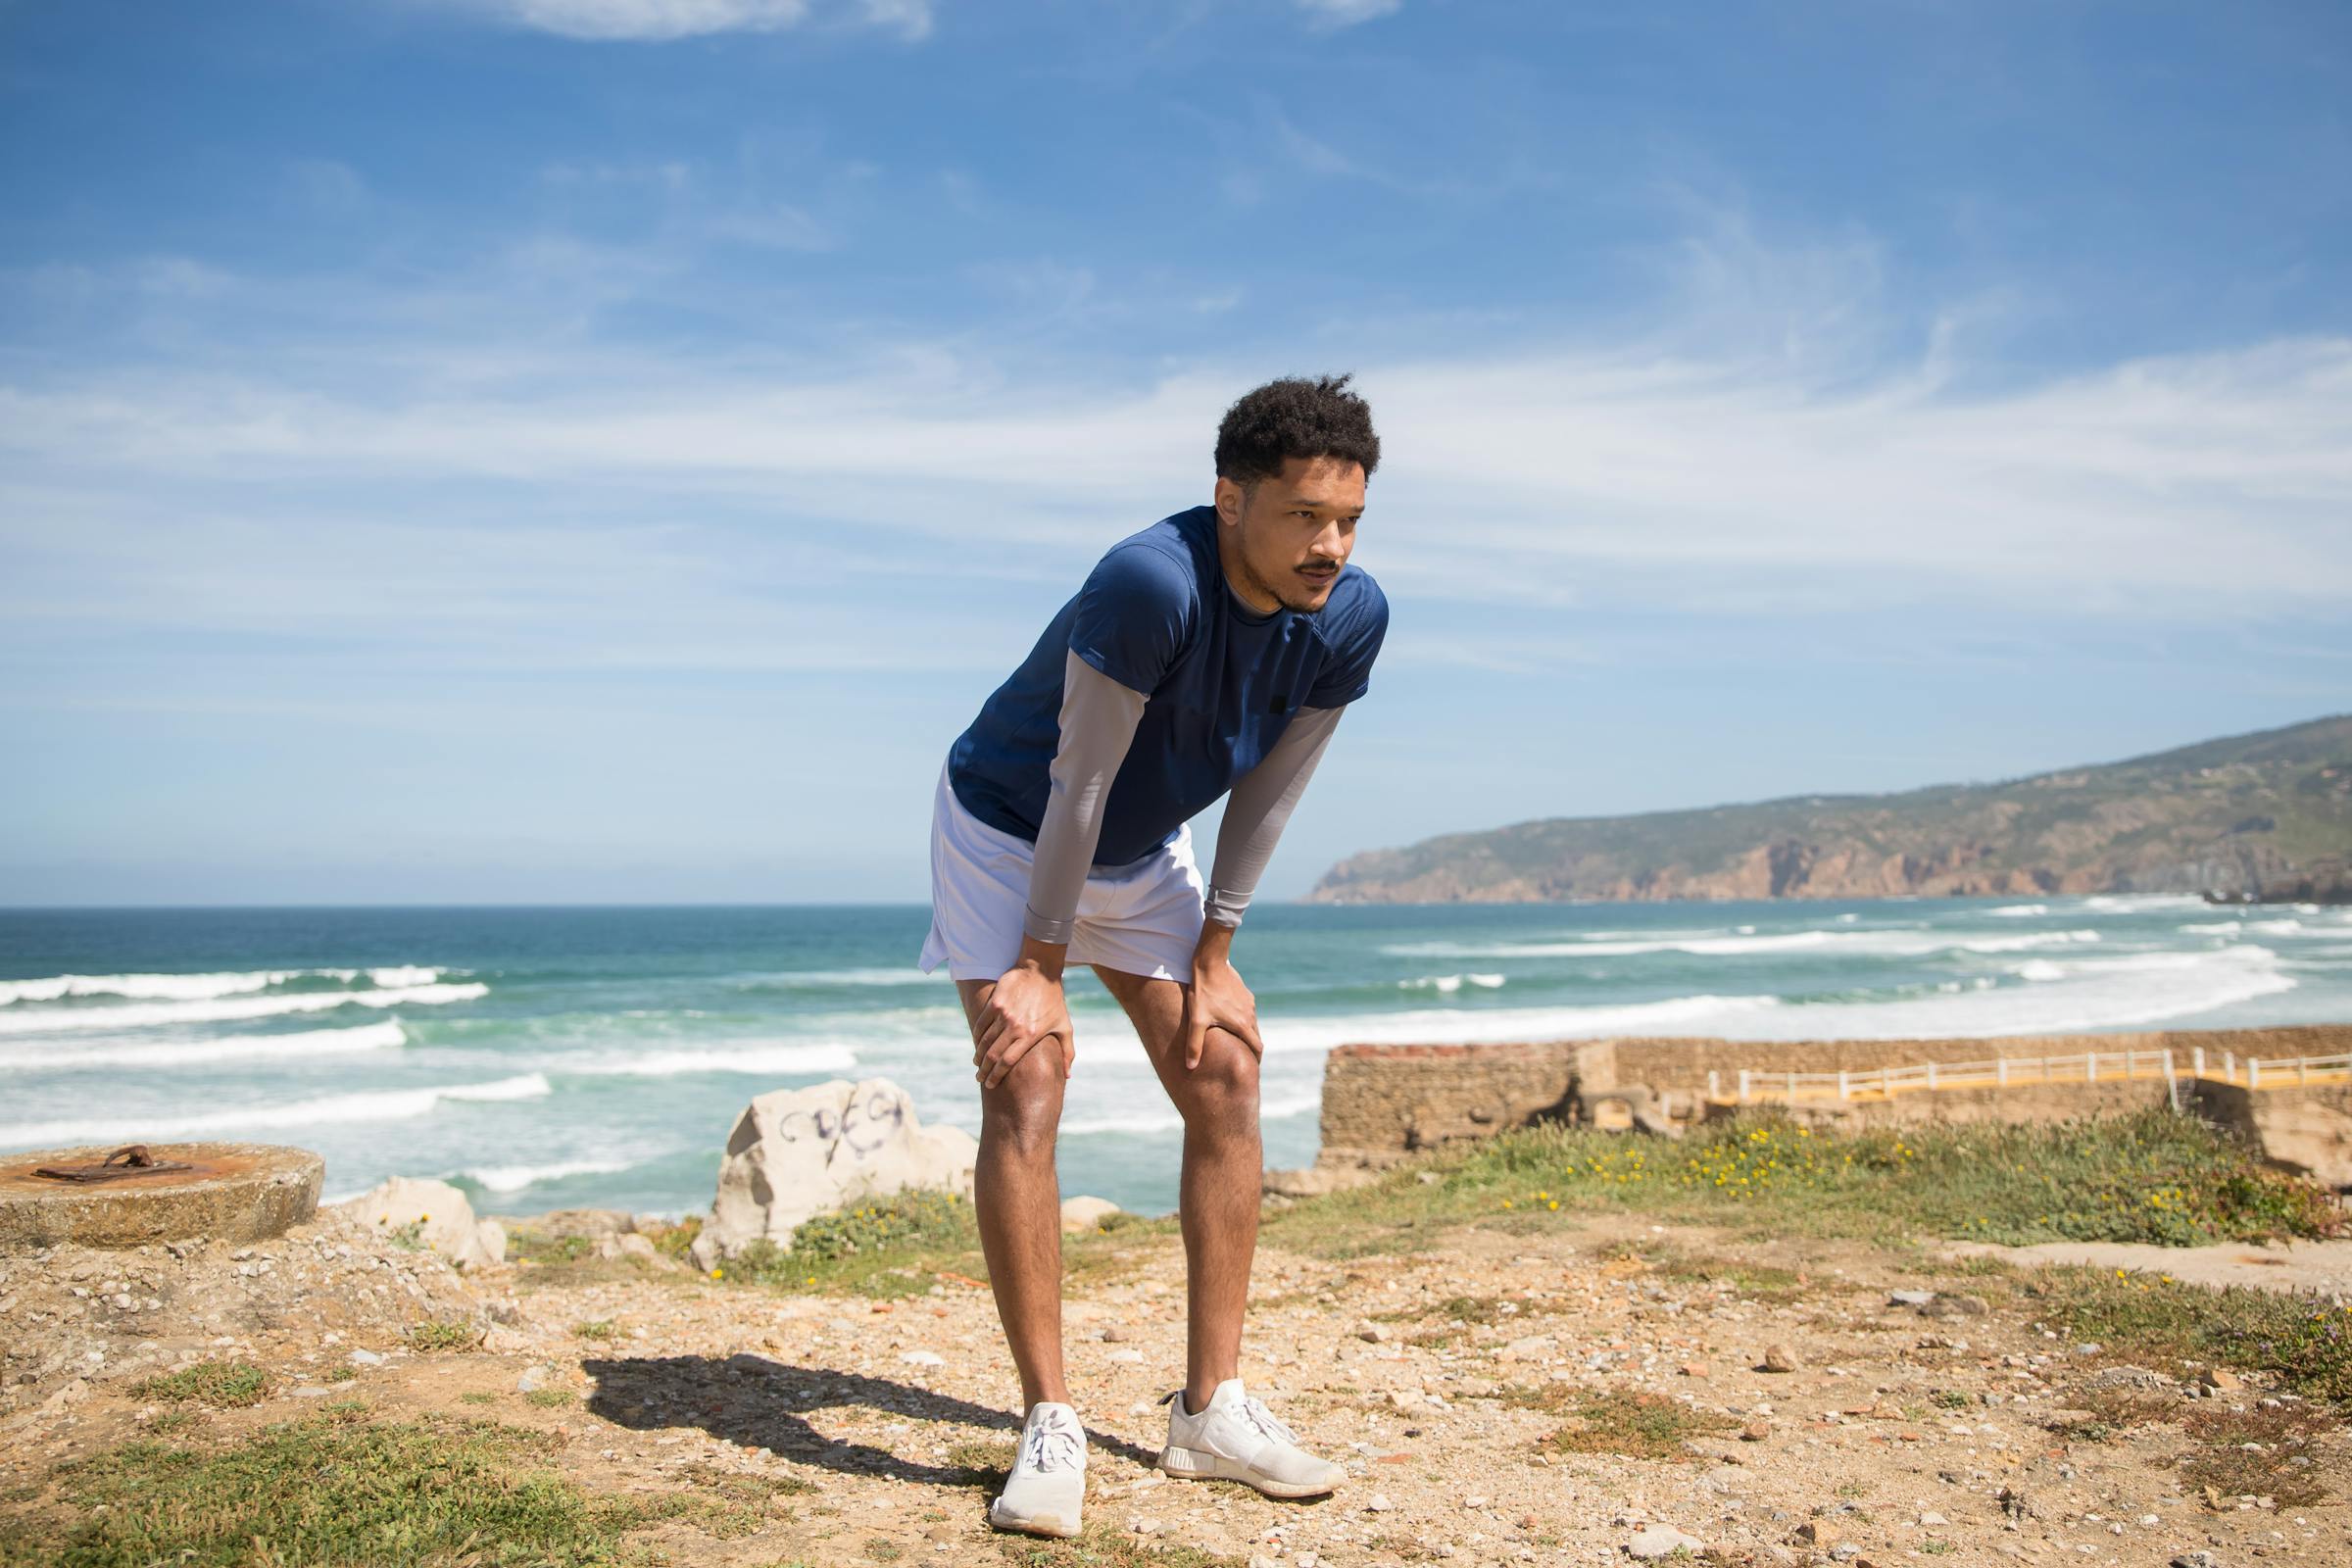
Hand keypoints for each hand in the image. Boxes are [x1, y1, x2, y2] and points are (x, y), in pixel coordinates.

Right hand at [975, 962, 1073, 1088]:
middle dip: (984, 1071)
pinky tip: (977, 1044)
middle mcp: (1015, 1027)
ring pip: (984, 1041)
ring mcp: (1003, 1014)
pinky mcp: (995, 1002)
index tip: (990, 1085)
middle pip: (993, 1055)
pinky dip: (976, 1036)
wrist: (1041, 971)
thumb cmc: (1054, 1000)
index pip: (1007, 1062)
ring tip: (977, 1064)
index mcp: (1030, 1036)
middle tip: (980, 1079)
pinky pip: (980, 1024)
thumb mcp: (1065, 1026)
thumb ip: (1067, 1052)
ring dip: (978, 1056)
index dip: (996, 1076)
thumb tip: (1068, 1075)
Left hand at [1182, 947, 1262, 1069]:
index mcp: (1242, 1024)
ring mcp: (1249, 1003)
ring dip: (1247, 1033)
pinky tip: (1229, 1018)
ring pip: (1252, 1023)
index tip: (1251, 1068)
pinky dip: (1243, 1019)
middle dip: (1251, 1048)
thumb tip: (1190, 1066)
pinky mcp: (1246, 994)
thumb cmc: (1203, 992)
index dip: (1255, 1060)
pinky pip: (1248, 1011)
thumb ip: (1194, 1044)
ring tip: (1234, 1040)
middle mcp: (1250, 1015)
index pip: (1256, 1048)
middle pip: (1256, 1037)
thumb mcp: (1196, 1020)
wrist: (1210, 963)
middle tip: (1242, 1057)